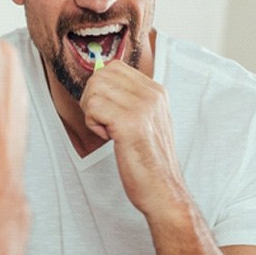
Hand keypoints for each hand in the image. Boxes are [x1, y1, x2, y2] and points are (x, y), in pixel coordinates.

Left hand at [80, 60, 185, 215]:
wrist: (162, 188)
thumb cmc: (149, 159)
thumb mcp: (148, 119)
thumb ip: (131, 98)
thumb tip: (100, 79)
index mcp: (157, 91)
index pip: (115, 67)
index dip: (102, 87)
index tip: (109, 110)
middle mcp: (151, 94)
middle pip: (102, 74)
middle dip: (93, 97)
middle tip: (104, 120)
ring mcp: (142, 107)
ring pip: (94, 89)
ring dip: (92, 112)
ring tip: (108, 130)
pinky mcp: (129, 123)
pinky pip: (93, 107)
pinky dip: (93, 124)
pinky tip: (109, 138)